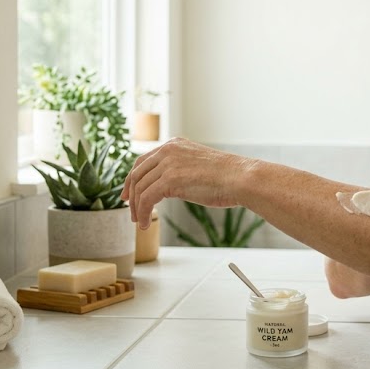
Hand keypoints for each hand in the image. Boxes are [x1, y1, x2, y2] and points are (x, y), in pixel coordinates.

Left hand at [122, 138, 249, 228]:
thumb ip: (180, 170)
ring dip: (137, 209)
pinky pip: (146, 199)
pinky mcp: (170, 179)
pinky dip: (143, 214)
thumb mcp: (198, 166)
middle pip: (137, 174)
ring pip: (140, 188)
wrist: (240, 178)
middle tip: (131, 212)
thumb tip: (168, 187)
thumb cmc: (227, 177)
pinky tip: (146, 224)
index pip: (143, 161)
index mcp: (174, 144)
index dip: (132, 179)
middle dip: (131, 195)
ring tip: (140, 222)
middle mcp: (168, 150)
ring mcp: (168, 164)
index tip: (129, 195)